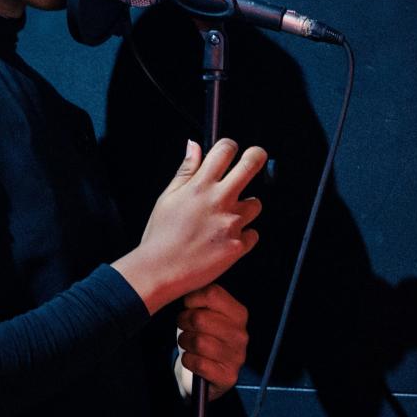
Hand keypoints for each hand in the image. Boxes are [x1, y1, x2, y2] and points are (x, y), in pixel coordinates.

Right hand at [112, 138, 264, 313]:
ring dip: (246, 205)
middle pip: (251, 165)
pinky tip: (226, 238)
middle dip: (256, 156)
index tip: (230, 149)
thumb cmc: (160, 236)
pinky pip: (252, 234)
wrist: (160, 270)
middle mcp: (219, 201)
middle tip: (256, 157)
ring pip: (256, 204)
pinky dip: (244, 235)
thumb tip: (193, 145)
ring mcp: (231, 223)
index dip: (230, 145)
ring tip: (228, 215)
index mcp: (200, 186)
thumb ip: (185, 170)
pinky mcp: (238, 246)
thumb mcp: (167, 197)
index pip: (225, 150)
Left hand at [176, 283, 249, 400]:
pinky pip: (198, 364)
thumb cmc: (206, 335)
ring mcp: (236, 357)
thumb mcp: (208, 313)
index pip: (212, 293)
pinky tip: (191, 358)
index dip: (192, 298)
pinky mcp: (228, 377)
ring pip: (197, 342)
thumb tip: (184, 287)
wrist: (212, 372)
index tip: (188, 306)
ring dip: (184, 342)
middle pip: (199, 318)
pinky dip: (188, 360)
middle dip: (183, 322)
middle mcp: (241, 335)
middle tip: (183, 325)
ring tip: (186, 342)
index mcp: (239, 313)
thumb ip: (200, 298)